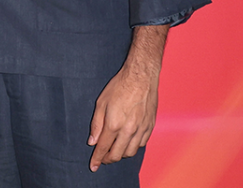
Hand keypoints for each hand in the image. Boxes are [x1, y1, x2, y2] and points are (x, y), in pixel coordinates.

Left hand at [87, 25, 167, 171]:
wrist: (141, 77)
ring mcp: (141, 129)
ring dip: (120, 154)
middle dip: (108, 159)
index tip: (93, 166)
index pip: (103, 148)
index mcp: (114, 124)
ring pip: (130, 152)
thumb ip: (96, 124)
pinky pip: (141, 144)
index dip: (97, 159)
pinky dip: (132, 147)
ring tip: (113, 151)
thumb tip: (92, 141)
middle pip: (117, 154)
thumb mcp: (101, 102)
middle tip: (102, 159)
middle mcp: (129, 130)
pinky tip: (127, 142)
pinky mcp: (150, 127)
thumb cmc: (119, 87)